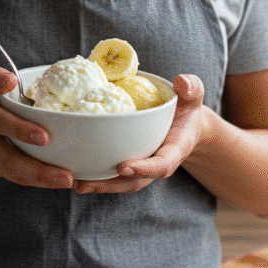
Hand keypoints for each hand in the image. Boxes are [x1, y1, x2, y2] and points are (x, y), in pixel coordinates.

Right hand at [0, 65, 74, 188]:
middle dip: (38, 169)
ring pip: (14, 173)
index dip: (20, 130)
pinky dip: (38, 182)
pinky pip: (16, 178)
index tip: (45, 137)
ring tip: (69, 182)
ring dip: (42, 180)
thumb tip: (11, 81)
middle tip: (66, 176)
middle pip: (8, 158)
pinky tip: (59, 181)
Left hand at [73, 74, 208, 194]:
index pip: (162, 164)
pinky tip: (74, 175)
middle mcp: (156, 163)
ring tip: (76, 184)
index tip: (124, 166)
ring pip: (121, 183)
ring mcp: (142, 166)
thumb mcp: (193, 96)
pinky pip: (113, 175)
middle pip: (135, 181)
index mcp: (174, 150)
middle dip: (111, 185)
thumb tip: (182, 81)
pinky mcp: (130, 164)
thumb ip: (192, 89)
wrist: (185, 125)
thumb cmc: (186, 110)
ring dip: (99, 185)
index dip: (144, 168)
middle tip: (87, 184)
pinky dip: (95, 177)